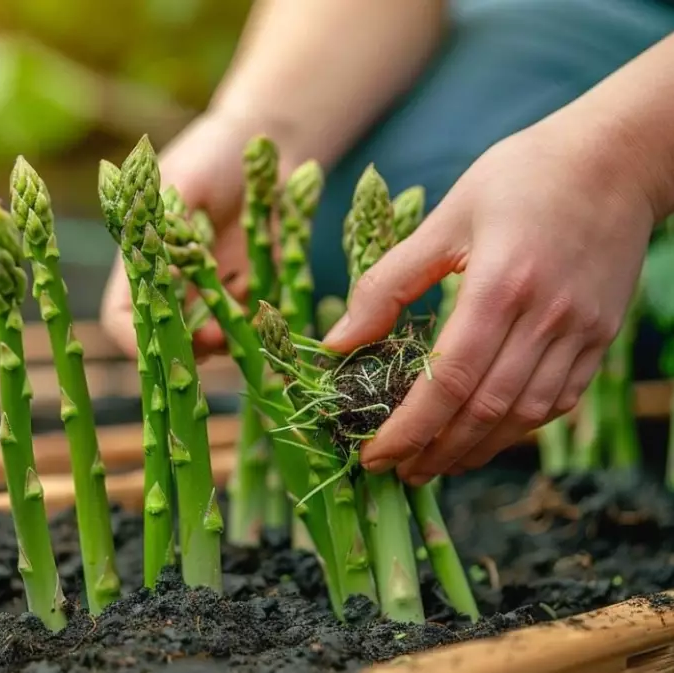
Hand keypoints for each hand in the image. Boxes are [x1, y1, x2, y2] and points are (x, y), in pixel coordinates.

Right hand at [100, 110, 297, 358]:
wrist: (266, 143)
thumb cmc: (213, 153)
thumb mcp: (184, 181)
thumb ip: (170, 221)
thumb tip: (164, 262)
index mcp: (144, 260)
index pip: (122, 314)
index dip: (133, 337)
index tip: (158, 346)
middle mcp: (176, 285)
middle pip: (168, 339)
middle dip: (188, 349)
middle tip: (214, 340)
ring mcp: (214, 293)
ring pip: (213, 341)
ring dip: (228, 344)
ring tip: (247, 328)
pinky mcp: (253, 292)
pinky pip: (255, 325)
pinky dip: (262, 329)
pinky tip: (274, 316)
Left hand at [322, 118, 656, 483]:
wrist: (617, 158)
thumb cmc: (520, 178)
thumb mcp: (445, 218)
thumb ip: (388, 283)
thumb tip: (337, 344)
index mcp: (498, 285)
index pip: (448, 380)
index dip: (408, 427)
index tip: (372, 454)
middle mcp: (545, 317)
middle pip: (485, 409)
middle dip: (435, 451)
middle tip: (396, 473)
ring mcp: (581, 332)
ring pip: (525, 415)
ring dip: (475, 450)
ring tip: (433, 466)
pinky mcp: (600, 336)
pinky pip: (558, 400)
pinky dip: (517, 427)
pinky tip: (485, 436)